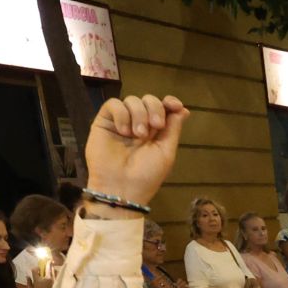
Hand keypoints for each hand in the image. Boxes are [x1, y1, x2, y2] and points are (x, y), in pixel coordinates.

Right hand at [84, 94, 188, 210]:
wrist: (121, 188)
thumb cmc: (146, 175)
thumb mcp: (166, 152)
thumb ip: (173, 129)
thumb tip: (183, 109)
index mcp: (156, 131)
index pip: (163, 107)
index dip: (169, 102)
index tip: (174, 105)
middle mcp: (139, 123)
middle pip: (148, 100)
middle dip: (155, 108)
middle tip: (155, 126)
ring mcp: (121, 121)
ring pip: (132, 100)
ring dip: (139, 114)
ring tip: (137, 135)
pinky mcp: (104, 121)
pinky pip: (113, 104)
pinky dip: (121, 114)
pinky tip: (123, 131)